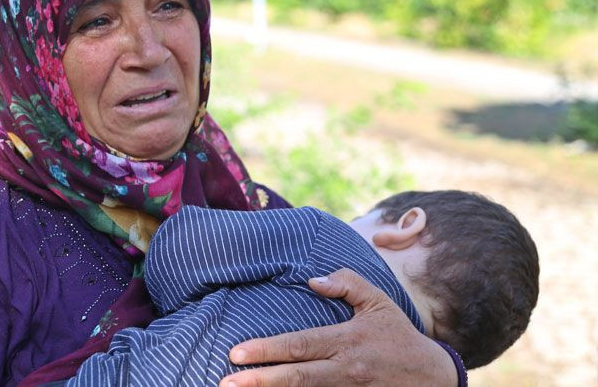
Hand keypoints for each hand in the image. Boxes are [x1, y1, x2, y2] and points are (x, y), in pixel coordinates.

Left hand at [219, 269, 456, 386]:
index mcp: (347, 341)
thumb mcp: (378, 301)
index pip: (300, 345)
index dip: (267, 350)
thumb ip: (347, 284)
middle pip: (296, 377)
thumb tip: (313, 280)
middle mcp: (345, 370)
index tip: (237, 353)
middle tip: (225, 381)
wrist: (431, 377)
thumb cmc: (398, 334)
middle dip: (259, 380)